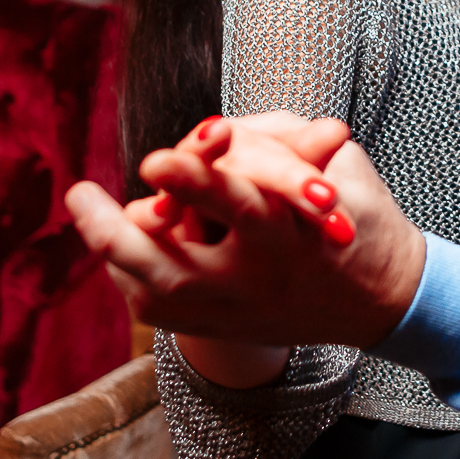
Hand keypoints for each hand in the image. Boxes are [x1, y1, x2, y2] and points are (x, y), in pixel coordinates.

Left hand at [67, 112, 343, 385]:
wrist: (379, 302)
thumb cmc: (360, 220)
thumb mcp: (345, 169)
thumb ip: (288, 141)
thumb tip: (219, 132)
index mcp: (293, 237)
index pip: (238, 206)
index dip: (197, 181)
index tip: (156, 159)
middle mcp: (257, 281)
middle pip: (174, 270)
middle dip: (120, 233)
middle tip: (80, 192)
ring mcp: (234, 312)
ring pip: (155, 296)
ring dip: (112, 251)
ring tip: (84, 201)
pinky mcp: (219, 327)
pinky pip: (158, 309)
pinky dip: (131, 271)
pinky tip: (114, 236)